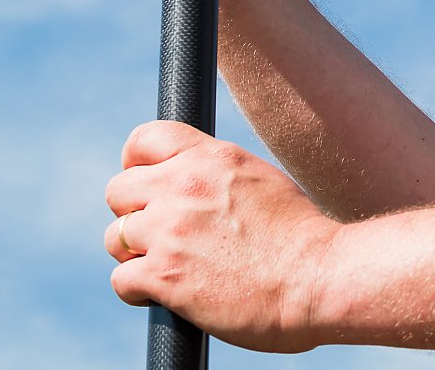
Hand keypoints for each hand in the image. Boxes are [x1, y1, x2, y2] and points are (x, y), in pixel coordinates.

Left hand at [105, 122, 339, 352]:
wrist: (319, 279)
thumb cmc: (301, 237)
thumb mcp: (260, 180)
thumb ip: (217, 175)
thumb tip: (192, 182)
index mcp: (211, 157)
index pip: (144, 139)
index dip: (135, 163)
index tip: (144, 184)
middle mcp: (183, 186)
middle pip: (118, 190)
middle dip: (133, 213)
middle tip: (158, 233)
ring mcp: (170, 231)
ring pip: (115, 237)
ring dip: (135, 254)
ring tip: (167, 265)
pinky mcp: (164, 276)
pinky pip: (121, 279)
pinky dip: (137, 290)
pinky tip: (165, 294)